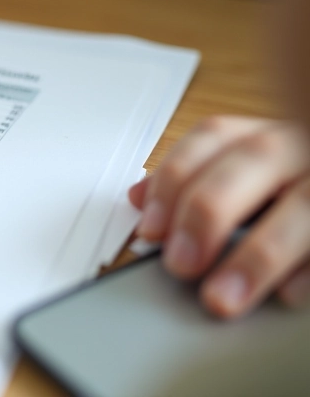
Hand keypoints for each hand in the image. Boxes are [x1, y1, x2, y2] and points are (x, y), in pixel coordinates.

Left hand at [129, 116, 309, 317]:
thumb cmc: (286, 191)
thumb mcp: (240, 179)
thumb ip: (193, 183)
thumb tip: (139, 200)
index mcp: (265, 133)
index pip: (214, 137)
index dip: (175, 180)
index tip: (150, 229)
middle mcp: (302, 147)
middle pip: (256, 160)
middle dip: (208, 211)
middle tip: (180, 264)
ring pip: (304, 206)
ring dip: (257, 254)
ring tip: (221, 297)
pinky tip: (286, 295)